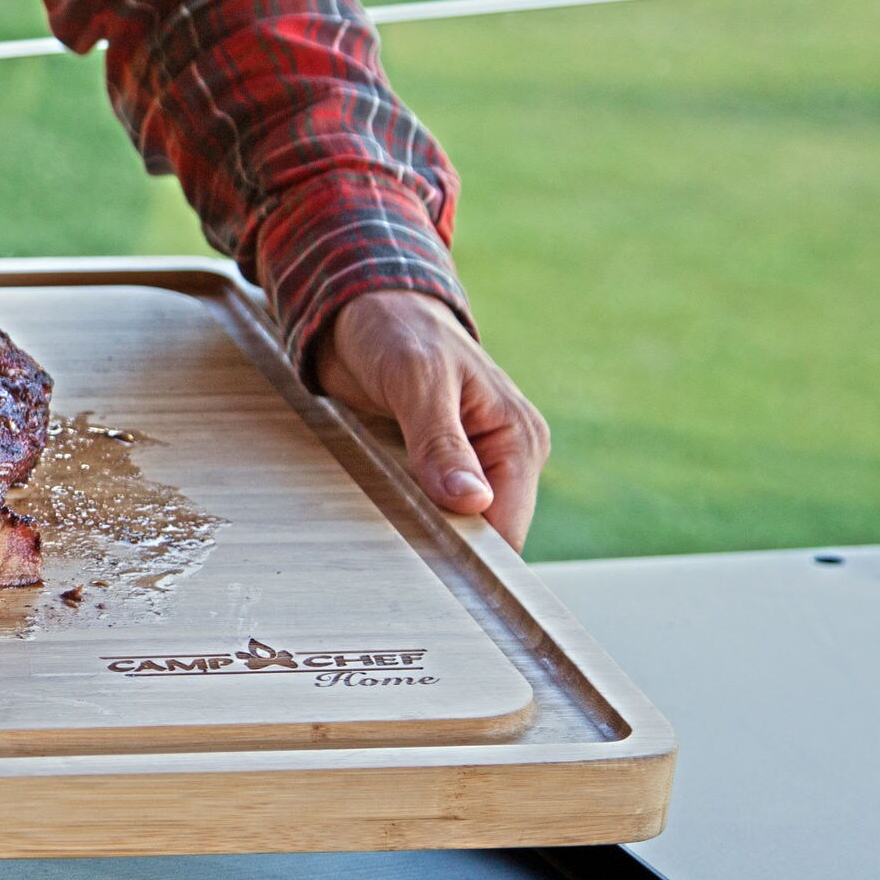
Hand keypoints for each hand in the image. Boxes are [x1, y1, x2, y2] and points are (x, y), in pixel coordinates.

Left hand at [313, 289, 548, 549]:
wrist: (361, 309)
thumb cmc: (397, 331)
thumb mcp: (418, 381)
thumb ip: (442, 443)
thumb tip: (474, 503)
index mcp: (518, 437)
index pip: (508, 526)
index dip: (473, 554)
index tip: (427, 569)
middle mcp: (503, 457)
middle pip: (484, 536)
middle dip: (444, 549)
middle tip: (392, 559)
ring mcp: (471, 466)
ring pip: (455, 529)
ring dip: (421, 536)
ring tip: (382, 539)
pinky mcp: (436, 468)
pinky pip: (429, 512)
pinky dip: (406, 520)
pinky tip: (380, 521)